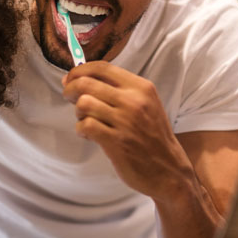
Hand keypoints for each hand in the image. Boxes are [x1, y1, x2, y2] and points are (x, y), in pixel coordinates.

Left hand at [62, 61, 194, 202]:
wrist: (169, 170)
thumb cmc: (152, 136)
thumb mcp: (145, 104)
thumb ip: (118, 90)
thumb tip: (79, 78)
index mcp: (141, 87)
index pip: (102, 67)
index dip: (79, 70)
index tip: (70, 78)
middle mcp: (133, 101)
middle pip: (86, 83)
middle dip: (70, 89)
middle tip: (69, 97)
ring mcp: (125, 121)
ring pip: (84, 103)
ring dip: (78, 111)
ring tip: (84, 119)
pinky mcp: (116, 142)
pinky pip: (85, 125)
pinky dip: (81, 129)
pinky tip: (88, 134)